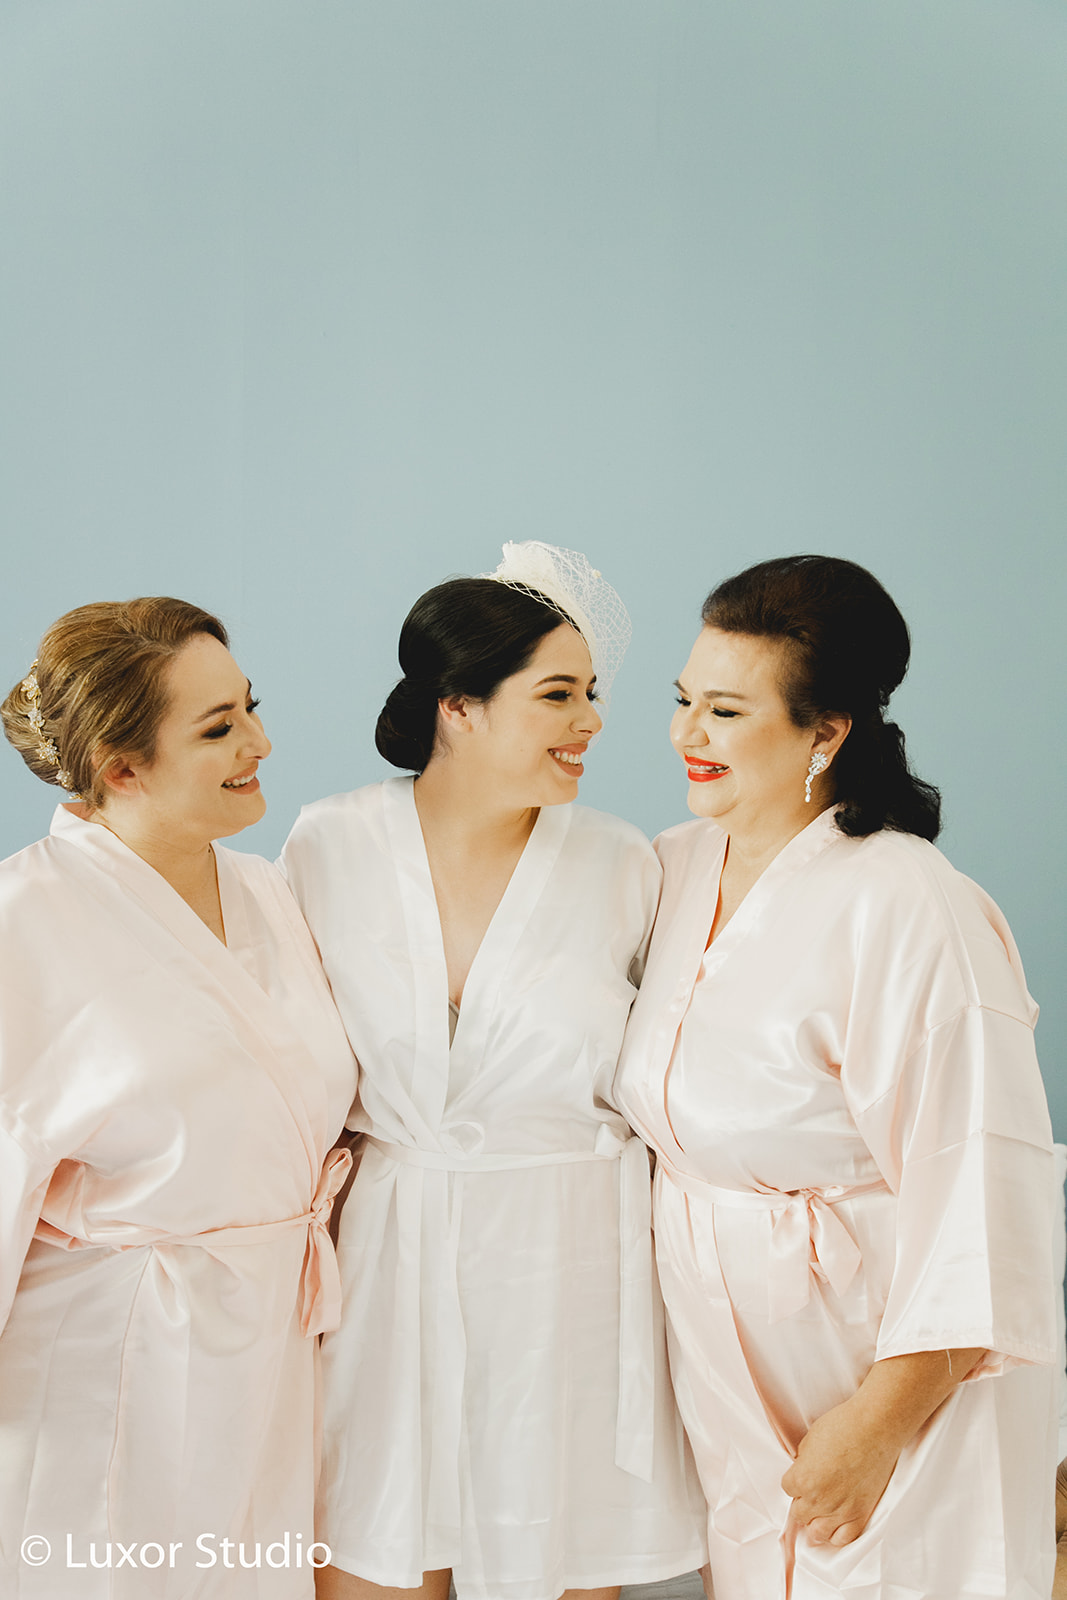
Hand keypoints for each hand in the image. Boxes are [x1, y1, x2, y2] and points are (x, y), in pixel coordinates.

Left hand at [781, 1395, 899, 1546]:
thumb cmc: (843, 1426)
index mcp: (802, 1478)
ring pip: (818, 1533)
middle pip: (799, 1514)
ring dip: (816, 1523)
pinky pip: (843, 1539)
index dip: (795, 1480)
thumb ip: (803, 1462)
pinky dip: (837, 1534)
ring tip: (821, 1513)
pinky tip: (836, 1524)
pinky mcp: (860, 1515)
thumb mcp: (810, 1439)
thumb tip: (803, 1471)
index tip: (803, 1475)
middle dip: (803, 1502)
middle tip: (813, 1491)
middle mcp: (818, 1499)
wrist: (875, 1428)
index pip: (787, 1489)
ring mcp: (840, 1511)